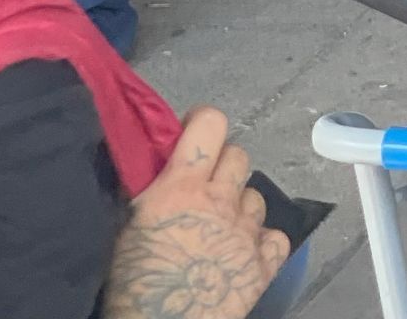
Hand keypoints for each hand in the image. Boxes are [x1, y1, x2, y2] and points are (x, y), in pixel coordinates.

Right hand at [107, 108, 285, 318]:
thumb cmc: (133, 284)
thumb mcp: (129, 225)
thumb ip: (151, 189)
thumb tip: (156, 164)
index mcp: (182, 186)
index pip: (211, 123)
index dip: (203, 124)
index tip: (192, 137)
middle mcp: (220, 201)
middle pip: (239, 155)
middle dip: (222, 166)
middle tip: (204, 187)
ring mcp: (246, 234)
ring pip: (257, 195)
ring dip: (240, 205)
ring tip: (221, 227)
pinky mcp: (263, 266)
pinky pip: (277, 237)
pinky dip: (264, 242)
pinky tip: (244, 253)